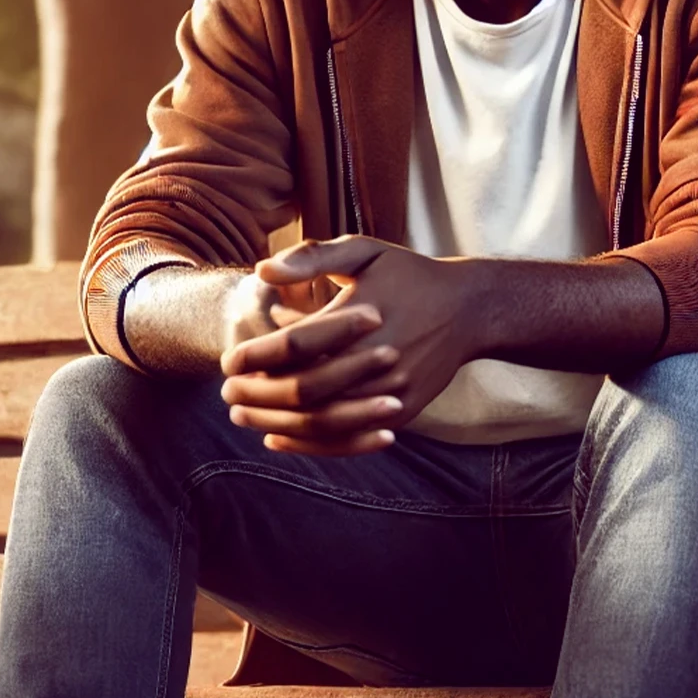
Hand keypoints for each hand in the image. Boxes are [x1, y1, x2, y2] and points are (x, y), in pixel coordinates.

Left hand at [219, 236, 484, 455]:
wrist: (470, 309)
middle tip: (227, 391)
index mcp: (362, 318)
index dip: (254, 356)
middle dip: (257, 393)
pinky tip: (279, 439)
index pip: (293, 346)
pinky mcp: (402, 413)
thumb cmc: (410, 275)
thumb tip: (262, 269)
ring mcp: (391, 392)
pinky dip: (309, 445)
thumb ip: (313, 257)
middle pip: (303, 389)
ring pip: (322, 420)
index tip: (228, 360)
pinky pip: (348, 438)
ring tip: (244, 414)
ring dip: (275, 422)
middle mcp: (377, 360)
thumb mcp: (365, 252)